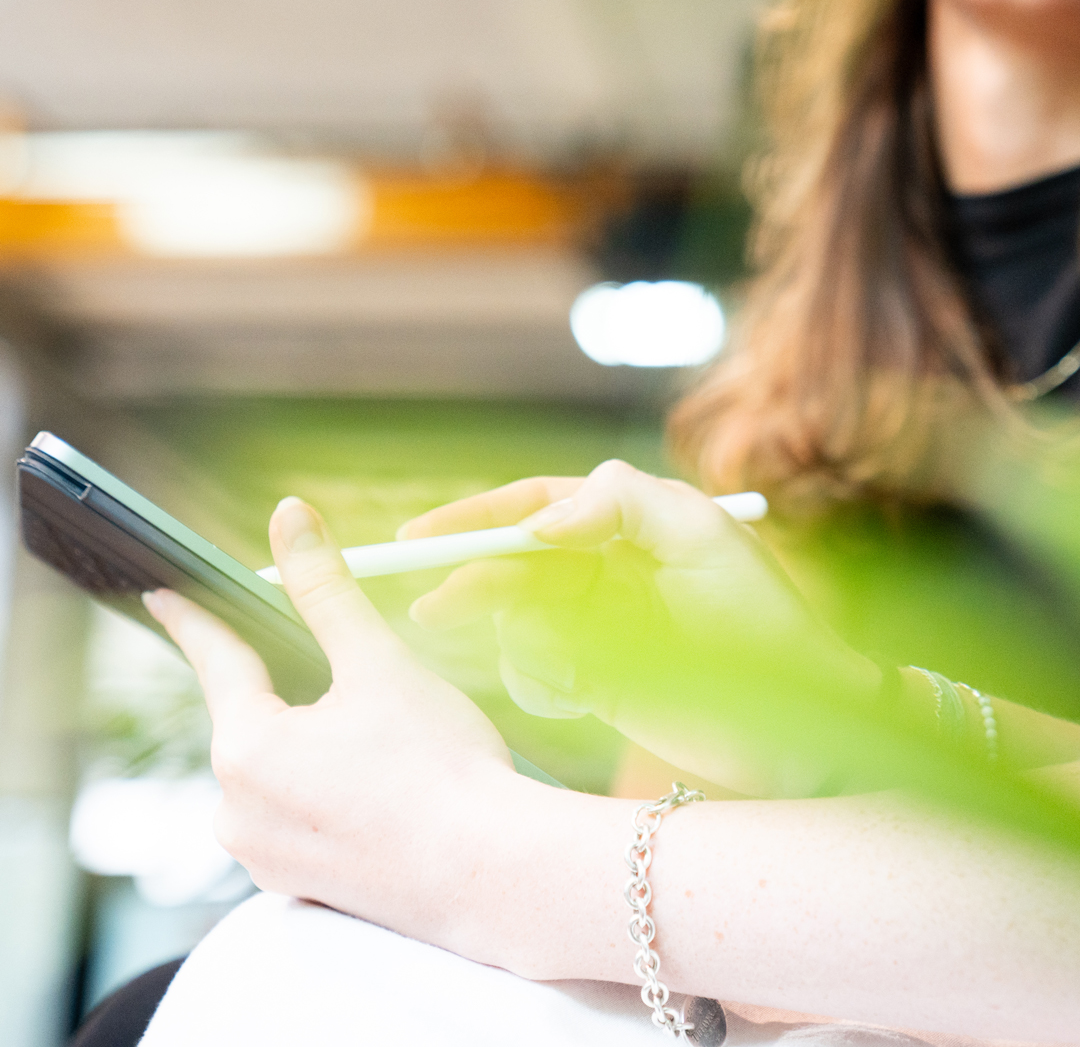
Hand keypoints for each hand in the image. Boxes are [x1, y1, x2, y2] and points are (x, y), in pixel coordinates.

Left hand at [144, 496, 526, 941]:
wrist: (495, 877)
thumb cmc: (441, 769)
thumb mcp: (377, 661)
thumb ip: (325, 588)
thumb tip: (289, 518)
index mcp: (246, 750)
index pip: (216, 661)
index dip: (194, 619)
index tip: (165, 597)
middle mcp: (239, 813)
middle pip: (252, 719)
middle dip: (286, 685)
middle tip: (341, 673)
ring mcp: (267, 859)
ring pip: (276, 772)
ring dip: (309, 743)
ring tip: (380, 740)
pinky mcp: (302, 888)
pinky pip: (296, 818)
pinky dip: (323, 791)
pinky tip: (376, 787)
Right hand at [403, 461, 879, 794]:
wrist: (801, 728)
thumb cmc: (763, 622)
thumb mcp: (700, 538)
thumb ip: (621, 503)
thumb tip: (541, 522)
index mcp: (625, 522)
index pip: (532, 507)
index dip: (472, 518)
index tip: (420, 536)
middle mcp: (600, 567)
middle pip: (508, 563)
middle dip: (472, 581)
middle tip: (437, 611)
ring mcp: (591, 626)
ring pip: (511, 617)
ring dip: (510, 635)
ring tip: (551, 664)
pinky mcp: (589, 680)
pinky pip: (530, 668)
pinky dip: (534, 677)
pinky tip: (571, 692)